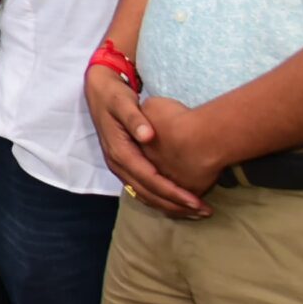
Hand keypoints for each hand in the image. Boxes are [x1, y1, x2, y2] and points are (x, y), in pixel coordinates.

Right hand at [85, 69, 210, 217]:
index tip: (196, 201)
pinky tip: (179, 201)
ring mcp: (120, 167)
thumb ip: (135, 119)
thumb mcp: (122, 102)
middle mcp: (117, 165)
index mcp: (119, 152)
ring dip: (170, 206)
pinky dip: (161, 199)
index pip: (149, 179)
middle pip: (148, 193)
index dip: (172, 192)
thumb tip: (149, 136)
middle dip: (176, 205)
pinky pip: (143, 190)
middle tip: (203, 211)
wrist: (98, 93)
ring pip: (145, 195)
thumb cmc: (114, 97)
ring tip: (196, 210)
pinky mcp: (125, 166)